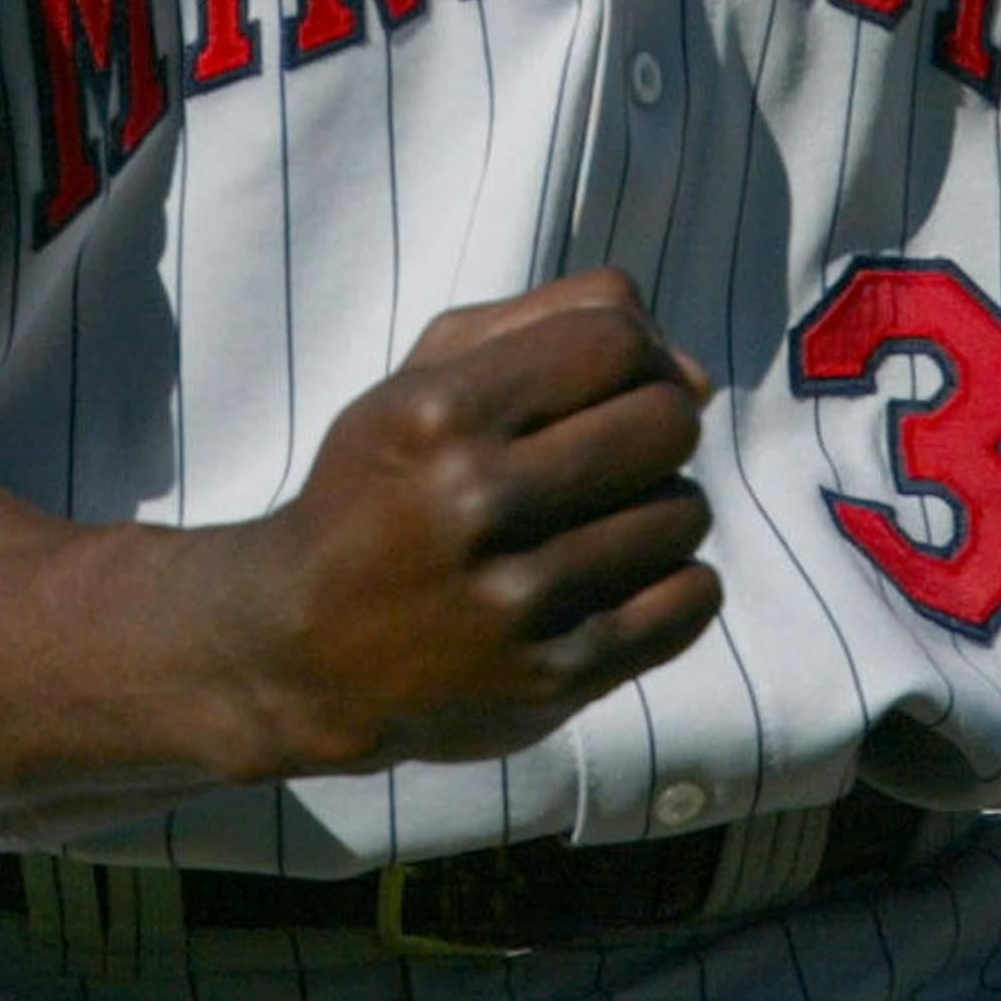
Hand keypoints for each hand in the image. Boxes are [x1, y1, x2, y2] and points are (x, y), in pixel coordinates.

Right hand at [241, 268, 720, 772]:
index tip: (609, 386)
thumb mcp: (426, 377)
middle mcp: (479, 502)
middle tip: (610, 456)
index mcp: (442, 414)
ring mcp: (522, 598)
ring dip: (660, 509)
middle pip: (668, 420)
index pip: (619, 340)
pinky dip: (673, 582)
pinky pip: (694, 598)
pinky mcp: (559, 676)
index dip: (639, 351)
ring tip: (598, 524)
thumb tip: (697, 375)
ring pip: (686, 511)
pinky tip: (616, 580)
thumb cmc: (382, 489)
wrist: (303, 648)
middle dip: (656, 425)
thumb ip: (556, 325)